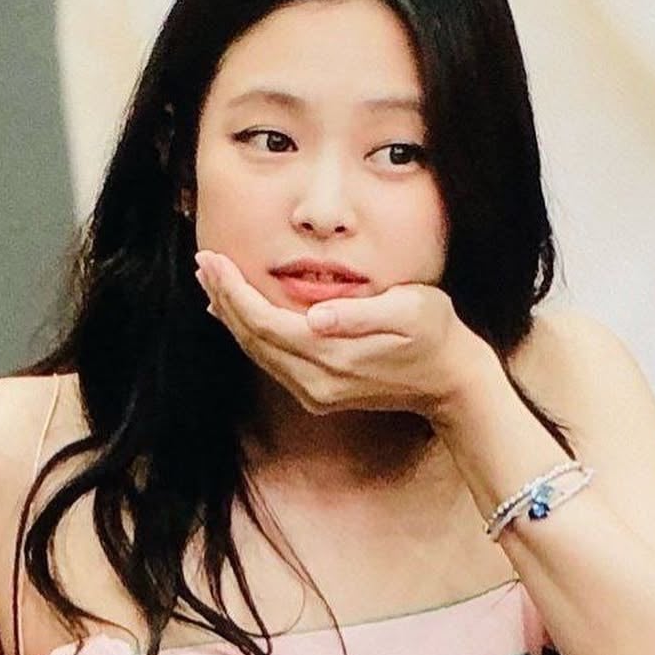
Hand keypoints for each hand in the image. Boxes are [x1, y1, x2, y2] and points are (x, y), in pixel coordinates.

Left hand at [194, 250, 491, 421]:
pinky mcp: (317, 394)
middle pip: (253, 338)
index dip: (234, 291)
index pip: (266, 322)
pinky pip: (271, 362)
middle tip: (204, 262)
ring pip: (258, 352)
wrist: (450, 383)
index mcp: (333, 357)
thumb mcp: (411, 312)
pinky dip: (250, 335)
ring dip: (232, 317)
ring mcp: (315, 393)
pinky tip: (238, 316)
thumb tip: (317, 316)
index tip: (213, 260)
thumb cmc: (436, 336)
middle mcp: (316, 382)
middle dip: (224, 299)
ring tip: (212, 283)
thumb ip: (361, 314)